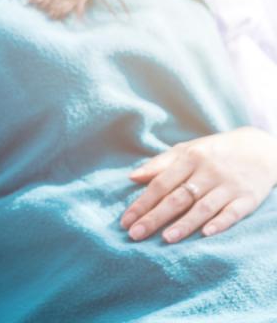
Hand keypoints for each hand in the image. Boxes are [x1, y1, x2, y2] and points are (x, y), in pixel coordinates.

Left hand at [121, 127, 276, 243]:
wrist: (261, 148)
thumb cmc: (214, 152)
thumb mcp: (187, 150)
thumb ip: (160, 164)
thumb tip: (132, 177)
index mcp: (189, 158)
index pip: (160, 184)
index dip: (142, 203)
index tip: (125, 221)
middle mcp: (208, 171)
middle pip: (177, 197)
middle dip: (155, 217)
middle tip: (135, 234)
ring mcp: (229, 185)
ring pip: (203, 207)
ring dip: (184, 224)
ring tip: (165, 239)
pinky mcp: (248, 197)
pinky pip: (233, 212)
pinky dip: (221, 223)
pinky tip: (206, 234)